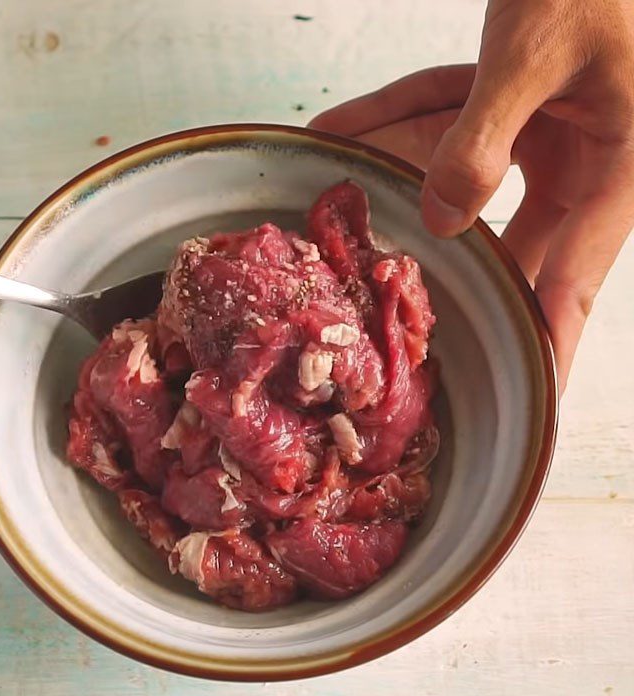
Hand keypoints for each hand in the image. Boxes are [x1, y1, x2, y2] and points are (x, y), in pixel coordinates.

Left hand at [310, 0, 633, 391]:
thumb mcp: (538, 49)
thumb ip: (482, 139)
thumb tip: (442, 221)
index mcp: (613, 168)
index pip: (573, 286)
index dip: (548, 348)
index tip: (529, 400)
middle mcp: (582, 161)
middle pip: (500, 237)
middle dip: (439, 253)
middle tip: (388, 297)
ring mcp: (546, 131)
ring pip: (458, 170)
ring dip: (398, 167)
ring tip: (335, 184)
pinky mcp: (518, 103)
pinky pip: (448, 119)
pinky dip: (396, 118)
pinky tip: (339, 130)